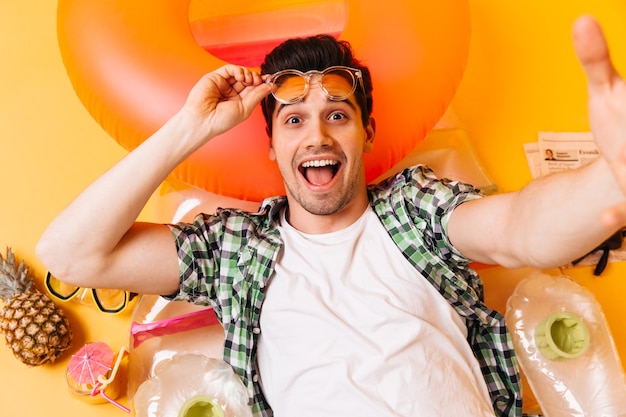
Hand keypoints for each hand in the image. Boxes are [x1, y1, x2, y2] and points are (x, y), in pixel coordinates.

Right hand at [179, 64, 271, 139]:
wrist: (203, 120)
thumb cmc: (221, 120)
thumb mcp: (245, 109)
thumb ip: (257, 96)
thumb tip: (271, 86)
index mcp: (240, 101)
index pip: (254, 89)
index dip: (262, 84)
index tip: (271, 81)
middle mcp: (232, 92)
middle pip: (249, 79)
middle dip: (256, 78)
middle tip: (259, 80)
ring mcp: (224, 84)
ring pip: (240, 73)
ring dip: (248, 74)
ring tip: (249, 80)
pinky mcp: (216, 77)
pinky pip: (230, 69)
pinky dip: (238, 70)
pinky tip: (241, 76)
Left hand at [573, 16, 625, 226]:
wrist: (621, 157)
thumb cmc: (619, 121)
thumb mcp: (607, 91)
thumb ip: (596, 59)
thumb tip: (581, 20)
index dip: (624, 110)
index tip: (618, 119)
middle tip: (620, 147)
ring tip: (614, 193)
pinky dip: (620, 211)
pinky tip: (606, 216)